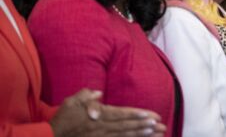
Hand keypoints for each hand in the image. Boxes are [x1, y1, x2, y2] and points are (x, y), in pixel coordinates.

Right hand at [50, 89, 165, 136]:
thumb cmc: (63, 118)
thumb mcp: (72, 101)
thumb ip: (86, 95)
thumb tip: (98, 92)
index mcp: (99, 115)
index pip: (122, 114)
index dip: (138, 115)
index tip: (152, 116)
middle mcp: (103, 127)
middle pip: (128, 126)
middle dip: (146, 126)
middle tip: (162, 125)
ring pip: (125, 136)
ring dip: (142, 135)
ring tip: (157, 133)